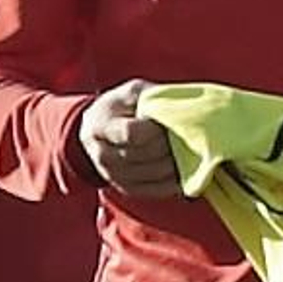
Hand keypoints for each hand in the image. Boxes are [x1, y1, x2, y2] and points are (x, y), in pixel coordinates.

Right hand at [78, 80, 179, 197]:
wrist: (96, 129)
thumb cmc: (120, 106)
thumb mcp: (132, 91)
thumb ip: (152, 97)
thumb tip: (179, 109)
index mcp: (101, 126)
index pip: (133, 134)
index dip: (155, 129)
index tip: (166, 121)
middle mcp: (103, 155)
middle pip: (146, 155)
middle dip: (169, 144)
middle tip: (185, 135)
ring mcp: (113, 175)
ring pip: (154, 174)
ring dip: (175, 163)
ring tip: (186, 149)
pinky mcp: (127, 188)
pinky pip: (156, 190)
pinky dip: (174, 181)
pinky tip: (185, 169)